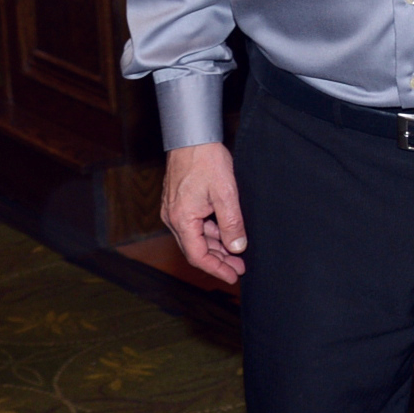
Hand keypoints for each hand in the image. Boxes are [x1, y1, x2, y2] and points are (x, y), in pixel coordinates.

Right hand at [160, 142, 247, 281]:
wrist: (191, 137)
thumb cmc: (206, 161)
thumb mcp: (226, 194)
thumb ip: (232, 223)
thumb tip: (238, 248)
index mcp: (182, 220)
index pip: (198, 256)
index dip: (216, 269)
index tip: (234, 276)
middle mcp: (173, 219)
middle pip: (196, 250)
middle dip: (219, 261)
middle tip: (240, 268)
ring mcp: (174, 211)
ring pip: (196, 238)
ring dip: (216, 247)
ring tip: (237, 254)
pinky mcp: (179, 203)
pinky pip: (195, 226)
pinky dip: (211, 233)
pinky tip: (226, 235)